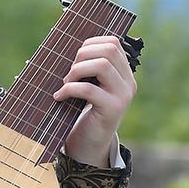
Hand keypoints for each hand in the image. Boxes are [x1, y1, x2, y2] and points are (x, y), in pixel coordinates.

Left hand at [55, 34, 134, 166]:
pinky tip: (59, 97)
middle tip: (69, 72)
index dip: (91, 43)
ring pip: (102, 65)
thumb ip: (89, 68)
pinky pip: (89, 89)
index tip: (76, 58)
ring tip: (66, 83)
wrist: (90, 144)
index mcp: (125, 74)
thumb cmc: (85, 112)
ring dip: (77, 70)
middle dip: (83, 55)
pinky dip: (69, 89)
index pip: (113, 43)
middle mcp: (128, 83)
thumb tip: (69, 46)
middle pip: (109, 50)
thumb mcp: (90, 86)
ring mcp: (123, 96)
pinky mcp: (112, 110)